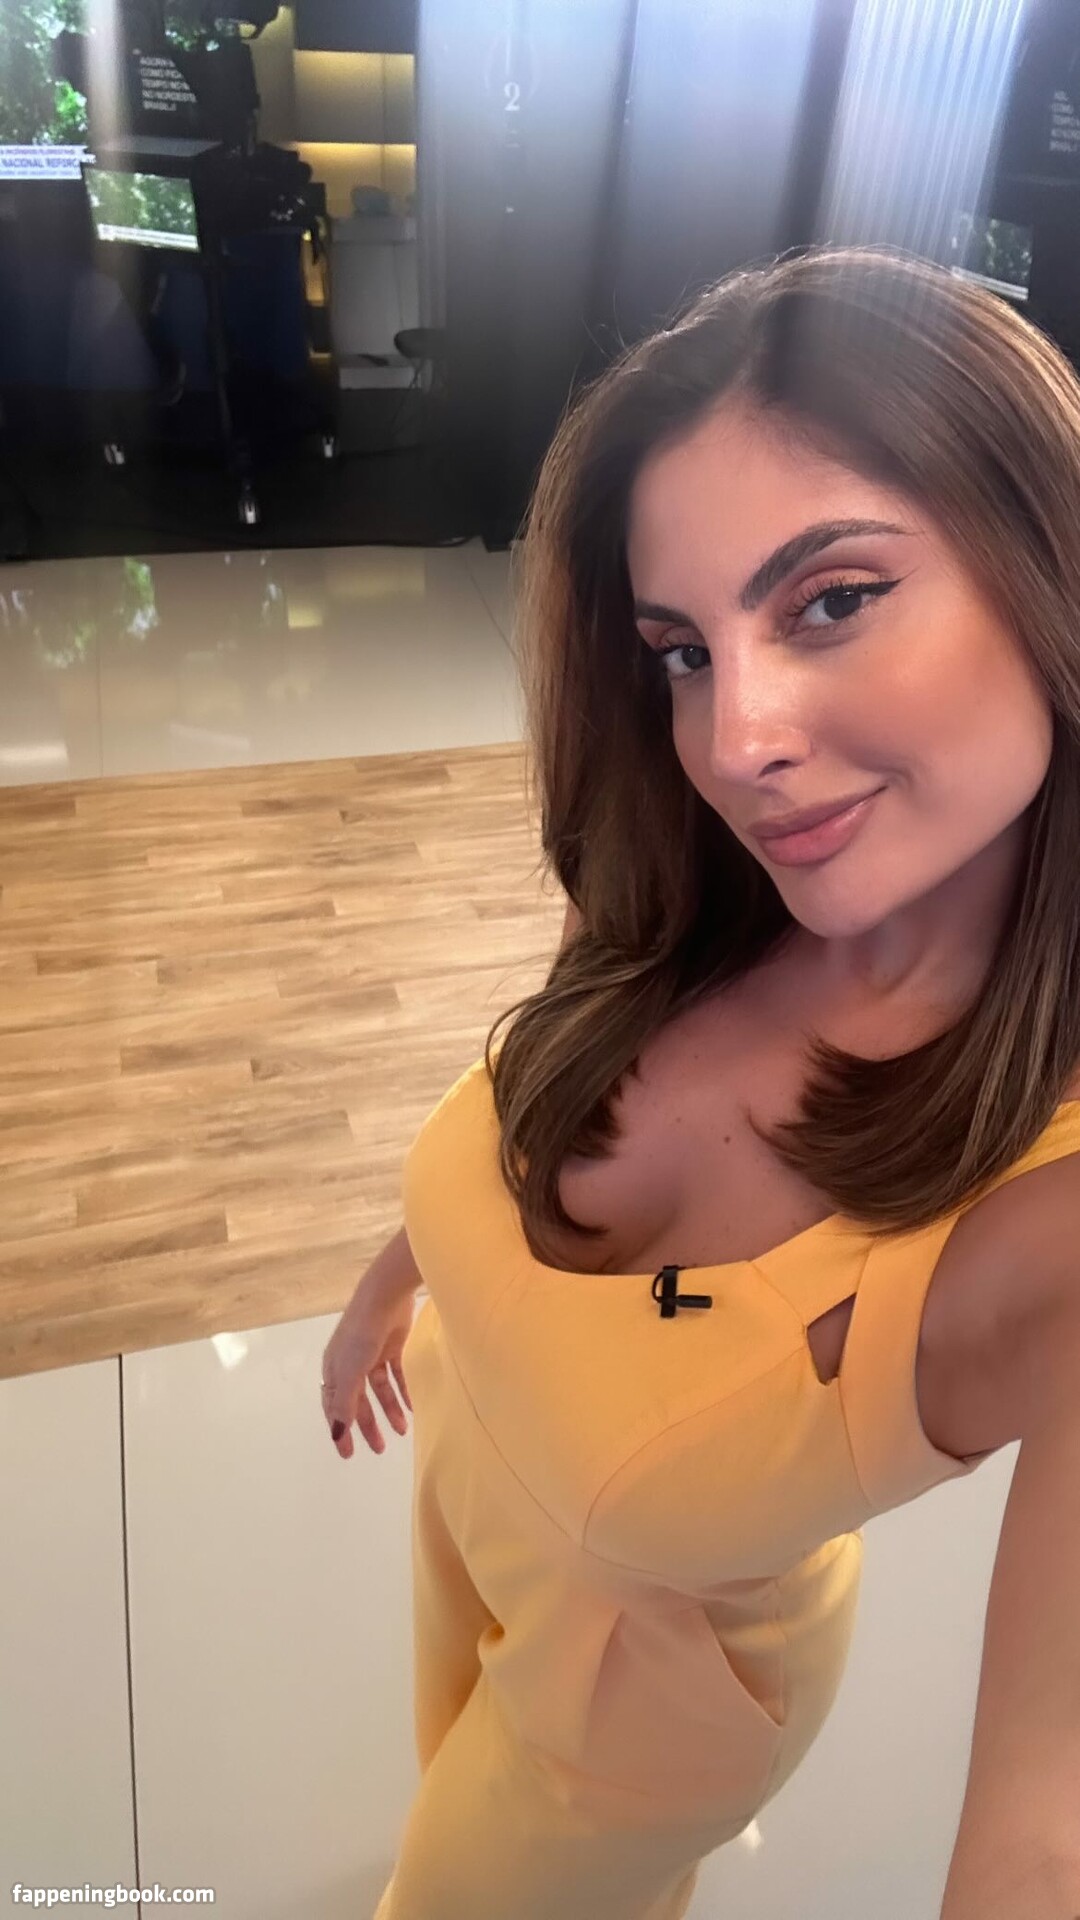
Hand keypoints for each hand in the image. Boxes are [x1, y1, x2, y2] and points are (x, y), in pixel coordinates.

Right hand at [320, 1284, 415, 1459]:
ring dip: (389, 1410)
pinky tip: (411, 1408)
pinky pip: (396, 1376)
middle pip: (358, 1401)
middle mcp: (351, 1364)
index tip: (347, 1453)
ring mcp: (372, 1355)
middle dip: (367, 1425)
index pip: (334, 1407)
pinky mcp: (392, 1347)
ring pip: (379, 1391)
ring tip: (401, 1431)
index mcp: (334, 1369)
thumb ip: (345, 1405)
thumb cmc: (361, 1334)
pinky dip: (403, 1392)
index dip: (339, 1429)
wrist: (385, 1296)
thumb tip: (336, 1435)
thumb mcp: (349, 1372)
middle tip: (379, 1449)